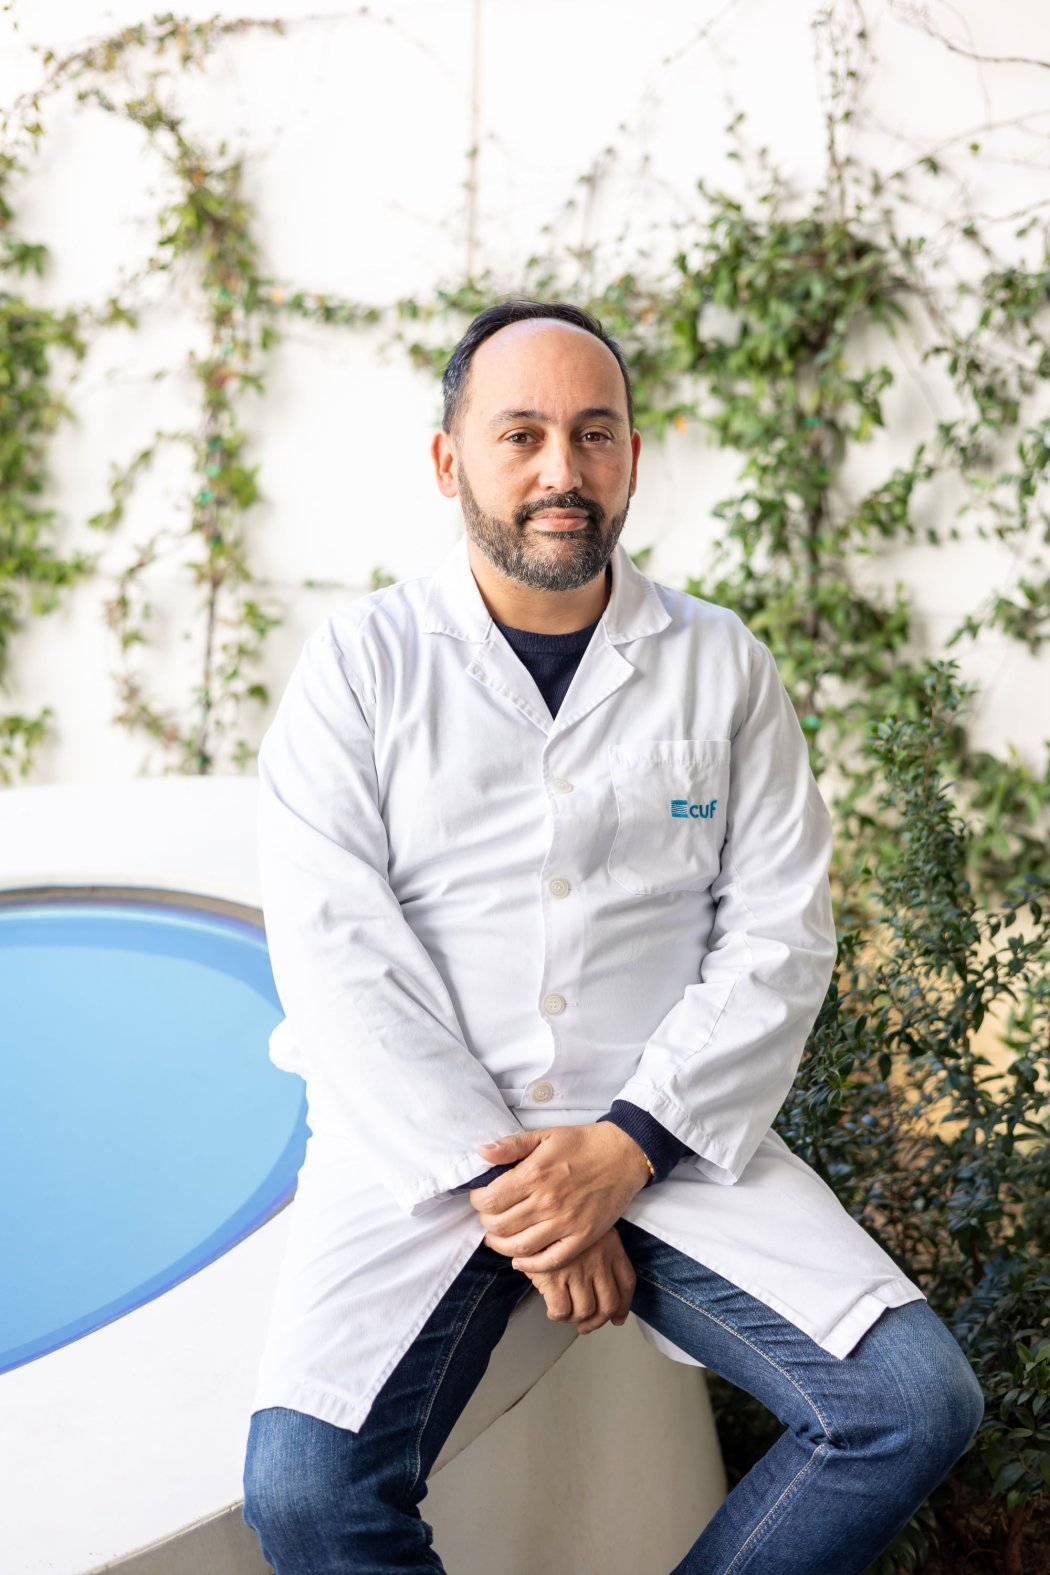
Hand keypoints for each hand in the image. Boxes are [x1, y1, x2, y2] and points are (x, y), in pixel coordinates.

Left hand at [467, 1123, 650, 1272]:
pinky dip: (530, 1266)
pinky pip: (550, 1261)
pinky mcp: (582, 1237)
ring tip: (497, 1238)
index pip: (489, 1201)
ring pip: (519, 1247)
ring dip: (501, 1246)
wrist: (623, 1154)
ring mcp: (565, 1223)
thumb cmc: (582, 1143)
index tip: (480, 1198)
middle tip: (489, 1217)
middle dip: (486, 1223)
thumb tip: (481, 1152)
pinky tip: (520, 1260)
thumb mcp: (544, 1135)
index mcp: (534, 1174)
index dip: (477, 1201)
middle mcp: (547, 1202)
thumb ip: (511, 1145)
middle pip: (500, 1226)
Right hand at [525, 1225, 635, 1335]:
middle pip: (608, 1303)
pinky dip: (558, 1315)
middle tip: (586, 1325)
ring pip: (585, 1310)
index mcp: (611, 1245)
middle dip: (597, 1320)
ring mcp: (577, 1269)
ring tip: (566, 1313)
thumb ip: (599, 1249)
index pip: (626, 1283)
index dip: (623, 1306)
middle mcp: (598, 1259)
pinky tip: (552, 1309)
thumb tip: (602, 1288)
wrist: (530, 1211)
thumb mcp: (588, 1224)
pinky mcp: (553, 1277)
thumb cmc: (558, 1217)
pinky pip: (561, 1309)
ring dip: (575, 1318)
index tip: (616, 1318)